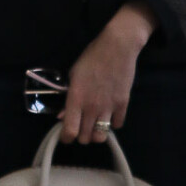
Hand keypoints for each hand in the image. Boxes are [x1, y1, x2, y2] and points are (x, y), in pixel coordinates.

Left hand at [61, 3, 156, 144]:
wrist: (117, 47)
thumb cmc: (91, 59)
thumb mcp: (73, 76)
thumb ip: (68, 99)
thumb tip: (62, 116)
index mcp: (76, 99)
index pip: (69, 131)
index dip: (66, 137)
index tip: (66, 135)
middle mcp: (92, 107)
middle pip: (85, 138)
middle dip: (81, 136)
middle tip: (81, 126)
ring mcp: (109, 107)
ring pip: (101, 137)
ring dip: (96, 133)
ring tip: (94, 124)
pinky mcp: (123, 104)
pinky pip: (117, 125)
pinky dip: (112, 123)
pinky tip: (109, 114)